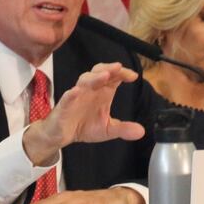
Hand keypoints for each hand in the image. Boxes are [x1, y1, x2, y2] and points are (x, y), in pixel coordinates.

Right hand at [22, 63, 145, 165]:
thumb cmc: (84, 126)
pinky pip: (67, 97)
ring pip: (84, 81)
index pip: (113, 77)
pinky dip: (72, 93)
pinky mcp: (64, 106)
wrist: (62, 135)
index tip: (133, 76)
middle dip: (108, 68)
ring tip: (105, 76)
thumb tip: (141, 131)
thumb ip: (123, 129)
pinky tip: (76, 91)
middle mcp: (90, 90)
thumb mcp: (107, 129)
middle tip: (118, 67)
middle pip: (98, 72)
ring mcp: (76, 96)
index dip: (122, 74)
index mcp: (102, 92)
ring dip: (94, 77)